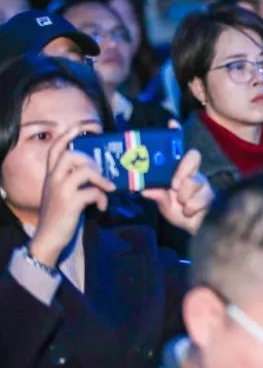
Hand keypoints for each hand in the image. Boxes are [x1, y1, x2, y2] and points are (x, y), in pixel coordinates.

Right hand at [29, 126, 115, 266]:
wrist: (49, 239)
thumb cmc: (61, 215)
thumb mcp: (63, 194)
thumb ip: (74, 181)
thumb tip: (97, 172)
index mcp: (51, 176)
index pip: (55, 151)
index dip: (66, 137)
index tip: (78, 128)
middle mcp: (53, 180)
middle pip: (71, 156)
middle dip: (92, 161)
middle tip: (102, 173)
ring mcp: (60, 191)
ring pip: (84, 171)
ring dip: (101, 179)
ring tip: (109, 189)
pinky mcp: (69, 204)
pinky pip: (93, 193)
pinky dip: (102, 199)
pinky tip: (102, 208)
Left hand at [142, 149, 212, 235]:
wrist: (194, 228)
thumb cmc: (179, 211)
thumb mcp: (165, 204)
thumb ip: (158, 195)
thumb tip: (144, 190)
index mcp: (185, 173)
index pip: (192, 156)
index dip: (184, 163)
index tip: (173, 180)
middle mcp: (197, 176)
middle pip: (192, 164)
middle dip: (180, 180)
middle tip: (175, 191)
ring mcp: (206, 187)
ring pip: (194, 183)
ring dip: (184, 198)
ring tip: (183, 207)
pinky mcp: (212, 199)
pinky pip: (199, 201)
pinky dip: (190, 209)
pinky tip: (190, 213)